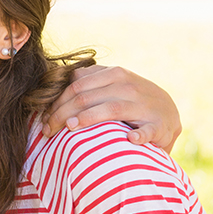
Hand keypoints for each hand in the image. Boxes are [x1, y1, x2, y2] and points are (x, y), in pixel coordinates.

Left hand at [42, 65, 181, 152]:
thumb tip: (54, 81)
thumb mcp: (111, 83)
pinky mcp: (159, 126)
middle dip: (62, 115)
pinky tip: (128, 139)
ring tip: (70, 129)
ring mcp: (144, 106)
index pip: (76, 86)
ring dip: (88, 119)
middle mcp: (127, 86)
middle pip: (86, 98)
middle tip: (47, 132)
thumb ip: (88, 81)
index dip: (56, 103)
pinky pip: (147, 130)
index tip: (44, 120)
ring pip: (111, 109)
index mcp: (113, 74)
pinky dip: (138, 135)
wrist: (168, 111)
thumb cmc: (131, 98)